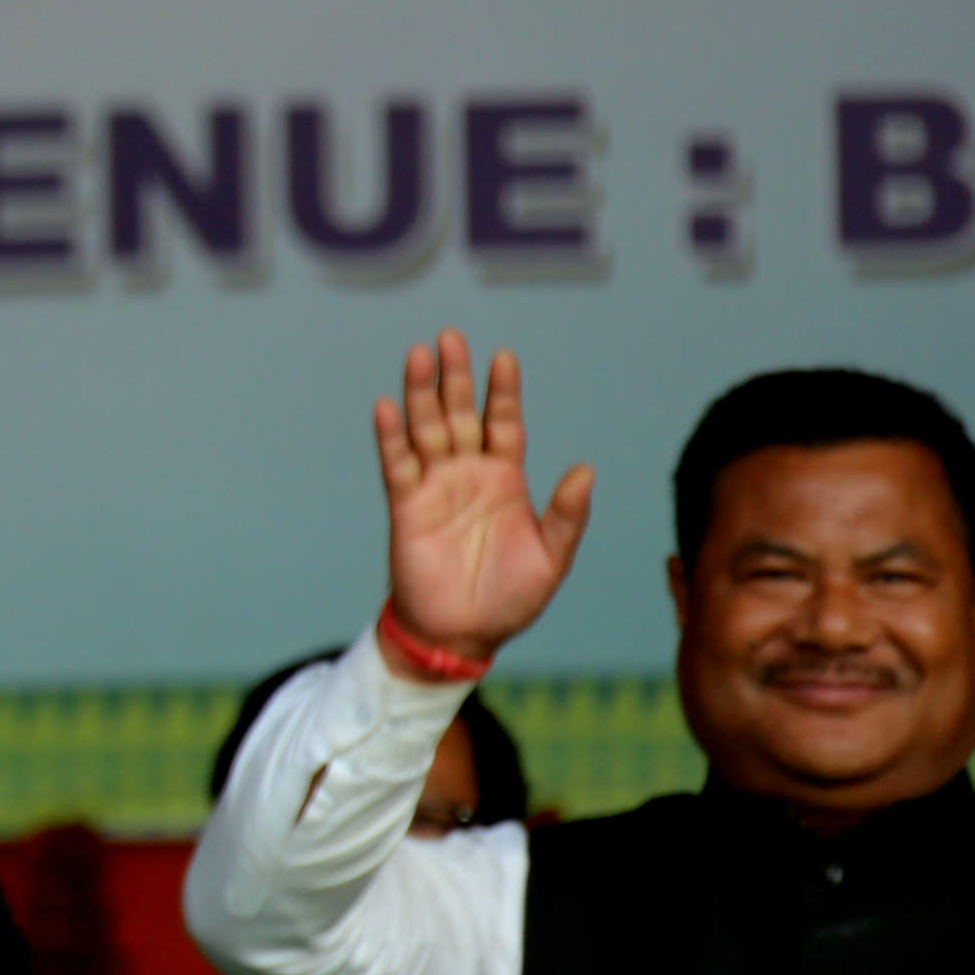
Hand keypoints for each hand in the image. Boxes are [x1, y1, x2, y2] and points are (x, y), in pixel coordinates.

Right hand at [374, 330, 592, 670]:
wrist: (461, 636)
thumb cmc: (510, 599)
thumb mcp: (552, 558)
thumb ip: (567, 515)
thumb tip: (586, 470)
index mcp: (506, 480)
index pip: (504, 423)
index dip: (503, 391)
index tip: (504, 357)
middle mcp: (469, 475)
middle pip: (461, 414)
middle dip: (456, 377)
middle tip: (450, 338)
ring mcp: (436, 487)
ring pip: (427, 429)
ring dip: (420, 393)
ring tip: (418, 356)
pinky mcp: (406, 506)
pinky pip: (397, 464)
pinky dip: (391, 436)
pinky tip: (387, 406)